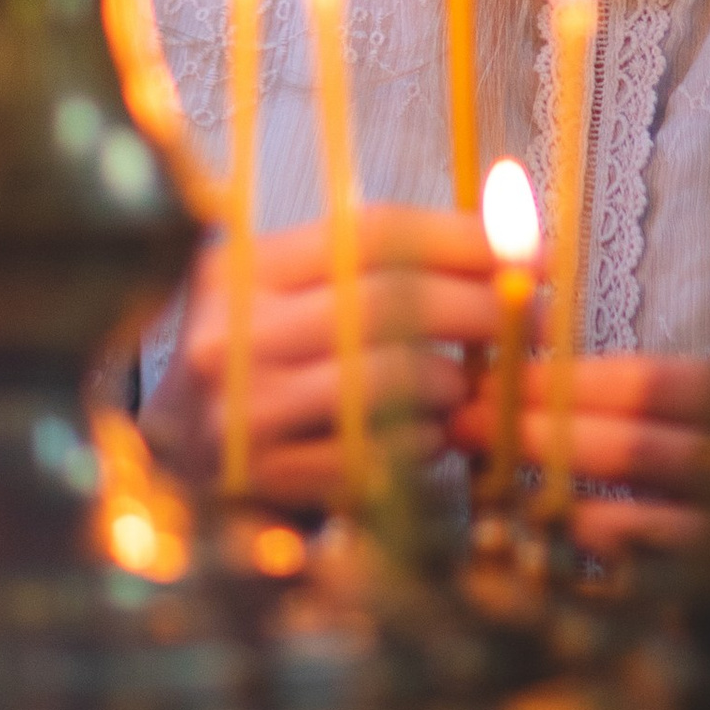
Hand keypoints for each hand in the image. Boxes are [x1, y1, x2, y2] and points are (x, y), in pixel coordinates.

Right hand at [140, 204, 504, 510]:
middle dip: (476, 305)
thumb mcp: (287, 301)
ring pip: (386, 377)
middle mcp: (235, 333)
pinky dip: (421, 441)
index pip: (372, 232)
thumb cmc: (259, 371)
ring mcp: (245, 410)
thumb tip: (501, 244)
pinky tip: (431, 435)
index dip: (462, 238)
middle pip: (386, 299)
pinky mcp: (265, 477)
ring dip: (449, 379)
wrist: (176, 470)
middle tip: (533, 318)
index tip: (528, 251)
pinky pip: (375, 452)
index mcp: (244, 269)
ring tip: (465, 383)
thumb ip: (370, 271)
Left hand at [450, 351, 709, 554]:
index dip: (562, 382)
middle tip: (467, 428)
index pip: (647, 384)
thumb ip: (643, 393)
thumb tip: (521, 369)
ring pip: (644, 524)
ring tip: (490, 485)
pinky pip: (654, 587)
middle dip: (541, 437)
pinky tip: (547, 546)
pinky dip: (595, 567)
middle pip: (640, 449)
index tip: (492, 377)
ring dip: (557, 505)